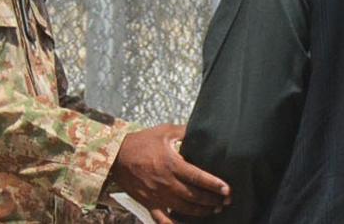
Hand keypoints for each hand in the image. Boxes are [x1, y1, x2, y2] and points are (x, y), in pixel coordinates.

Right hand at [112, 124, 230, 220]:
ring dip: (200, 212)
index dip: (214, 185)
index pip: (198, 178)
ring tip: (213, 210)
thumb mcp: (164, 131)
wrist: (116, 156)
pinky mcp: (148, 204)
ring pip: (183, 209)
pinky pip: (162, 220)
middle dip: (212, 201)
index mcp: (172, 164)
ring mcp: (157, 196)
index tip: (227, 190)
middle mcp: (166, 183)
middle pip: (194, 196)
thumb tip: (201, 128)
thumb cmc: (141, 142)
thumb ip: (184, 131)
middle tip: (225, 202)